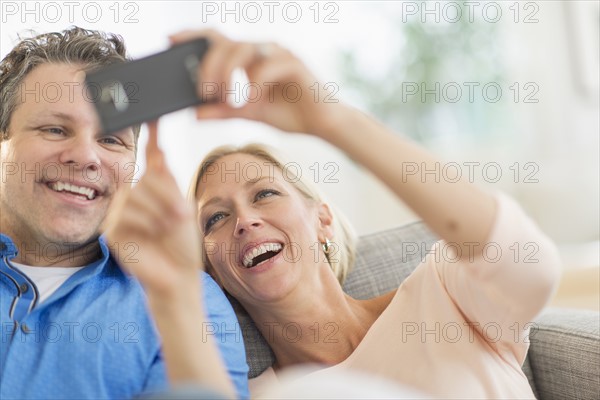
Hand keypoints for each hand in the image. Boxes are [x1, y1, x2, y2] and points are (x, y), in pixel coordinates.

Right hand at [104, 121, 201, 299]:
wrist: (178, 275)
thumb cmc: (183, 243)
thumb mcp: (182, 207)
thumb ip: (167, 180)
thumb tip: (157, 149)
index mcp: (155, 186)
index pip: (151, 154)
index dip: (152, 132)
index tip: (154, 111)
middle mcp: (135, 194)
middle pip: (147, 176)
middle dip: (168, 196)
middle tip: (181, 217)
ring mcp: (120, 211)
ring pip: (137, 193)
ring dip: (161, 210)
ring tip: (170, 228)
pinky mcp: (111, 229)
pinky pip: (126, 213)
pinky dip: (146, 223)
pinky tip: (153, 235)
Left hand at [170, 29, 346, 137]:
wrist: (322, 124)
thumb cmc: (289, 113)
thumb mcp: (248, 113)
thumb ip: (223, 111)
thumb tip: (194, 113)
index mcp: (249, 57)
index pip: (216, 39)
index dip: (192, 35)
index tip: (169, 40)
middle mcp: (262, 49)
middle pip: (224, 44)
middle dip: (207, 67)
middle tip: (202, 91)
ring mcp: (278, 52)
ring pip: (242, 49)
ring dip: (226, 72)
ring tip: (222, 96)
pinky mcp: (293, 62)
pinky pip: (266, 65)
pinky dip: (253, 82)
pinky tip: (251, 98)